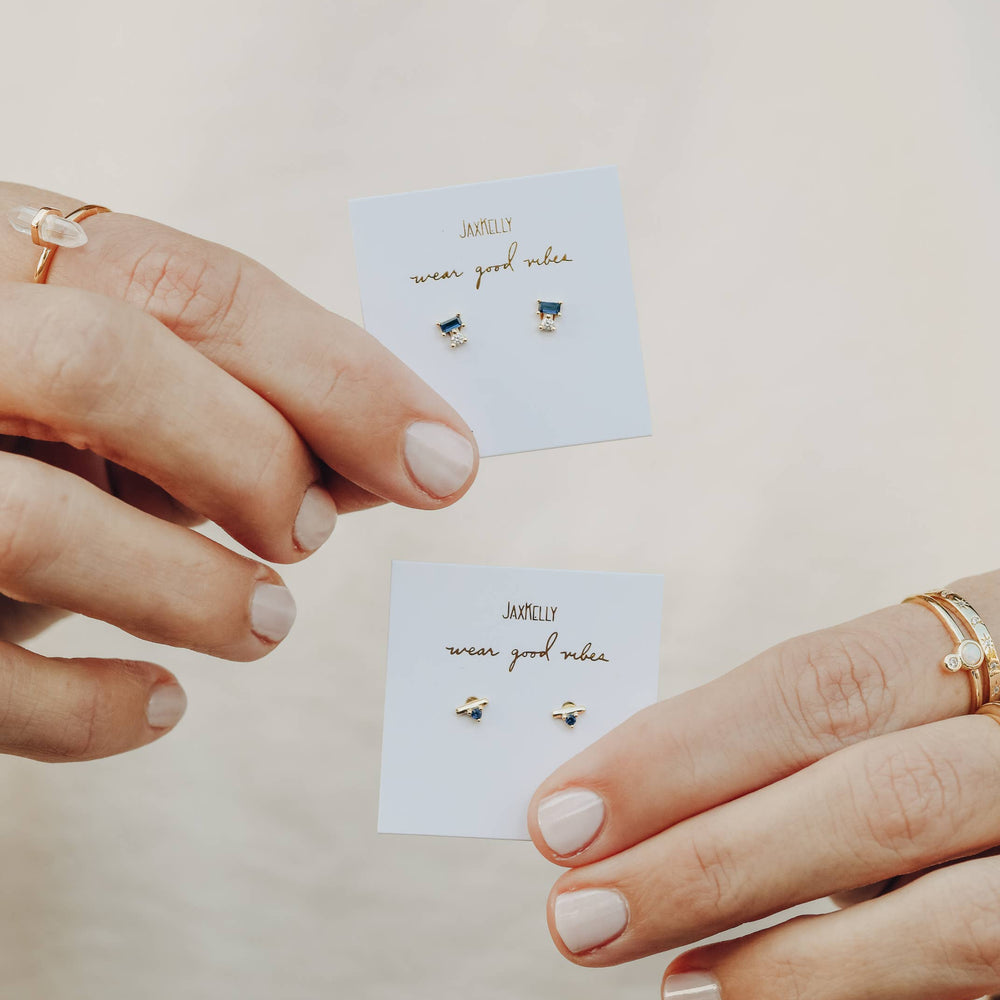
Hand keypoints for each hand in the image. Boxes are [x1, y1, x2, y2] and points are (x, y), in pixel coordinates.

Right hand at [0, 182, 476, 762]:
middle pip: (104, 363)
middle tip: (313, 531)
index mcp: (2, 263)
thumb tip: (403, 448)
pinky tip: (160, 705)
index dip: (336, 374)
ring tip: (264, 623)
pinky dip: (92, 709)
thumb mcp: (118, 408)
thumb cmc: (26, 443)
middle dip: (252, 455)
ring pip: (42, 520)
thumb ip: (239, 411)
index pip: (183, 283)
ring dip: (196, 589)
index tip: (444, 455)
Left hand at [528, 571, 999, 999]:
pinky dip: (859, 993)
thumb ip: (791, 745)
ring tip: (674, 985)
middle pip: (880, 801)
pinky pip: (975, 978)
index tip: (566, 809)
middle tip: (582, 909)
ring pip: (955, 921)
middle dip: (714, 864)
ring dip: (791, 964)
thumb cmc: (950, 727)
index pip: (820, 686)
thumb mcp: (893, 702)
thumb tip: (624, 806)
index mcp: (986, 637)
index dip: (683, 752)